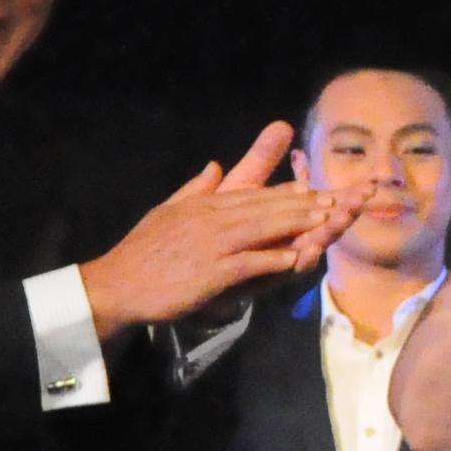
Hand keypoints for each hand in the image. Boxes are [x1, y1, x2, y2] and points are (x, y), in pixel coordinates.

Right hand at [82, 125, 341, 332]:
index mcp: (203, 204)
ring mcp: (211, 244)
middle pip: (264, 207)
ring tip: (325, 221)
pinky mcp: (210, 272)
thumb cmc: (142, 253)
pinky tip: (295, 258)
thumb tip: (215, 166)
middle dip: (301, 204)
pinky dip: (272, 259)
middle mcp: (210, 218)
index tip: (312, 189)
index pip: (251, 194)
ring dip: (296, 224)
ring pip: (262, 229)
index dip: (285, 192)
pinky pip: (248, 263)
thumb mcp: (167, 210)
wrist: (117, 284)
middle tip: (334, 200)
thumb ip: (195, 189)